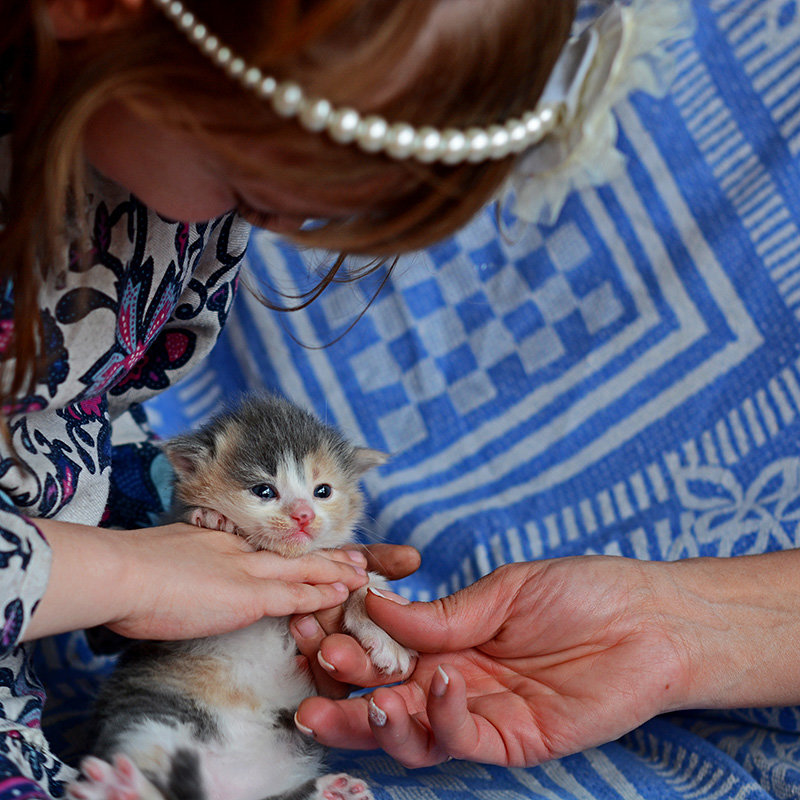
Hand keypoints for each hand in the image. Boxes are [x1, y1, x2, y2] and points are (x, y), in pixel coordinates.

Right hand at [26, 519, 369, 640]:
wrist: (120, 573)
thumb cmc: (125, 572)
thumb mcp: (159, 557)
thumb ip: (180, 561)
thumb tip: (179, 573)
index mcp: (218, 540)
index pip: (266, 545)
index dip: (294, 549)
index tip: (312, 549)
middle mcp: (238, 550)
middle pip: (292, 552)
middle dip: (327, 556)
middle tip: (358, 555)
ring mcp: (246, 571)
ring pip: (302, 571)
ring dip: (335, 573)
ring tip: (362, 573)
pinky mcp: (247, 596)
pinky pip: (294, 596)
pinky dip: (320, 595)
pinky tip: (342, 594)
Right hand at [295, 557, 691, 766]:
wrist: (648, 617)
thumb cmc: (580, 593)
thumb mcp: (502, 591)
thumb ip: (440, 612)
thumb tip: (372, 604)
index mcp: (450, 642)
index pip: (384, 656)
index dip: (348, 651)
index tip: (318, 637)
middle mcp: (458, 683)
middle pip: (387, 704)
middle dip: (345, 703)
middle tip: (316, 692)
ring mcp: (484, 715)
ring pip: (415, 736)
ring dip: (381, 723)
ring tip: (366, 697)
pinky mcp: (515, 740)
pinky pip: (463, 738)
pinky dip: (441, 718)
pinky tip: (439, 683)